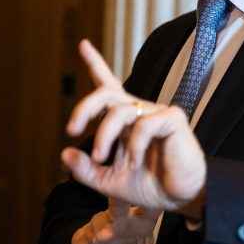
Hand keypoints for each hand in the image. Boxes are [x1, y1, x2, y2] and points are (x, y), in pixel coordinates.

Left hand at [61, 40, 205, 214]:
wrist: (178, 199)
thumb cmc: (149, 186)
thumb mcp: (109, 181)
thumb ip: (86, 170)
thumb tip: (65, 152)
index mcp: (124, 122)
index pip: (109, 86)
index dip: (95, 63)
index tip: (83, 44)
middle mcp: (139, 112)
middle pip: (106, 94)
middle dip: (84, 107)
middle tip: (71, 129)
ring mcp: (156, 113)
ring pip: (119, 111)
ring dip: (103, 136)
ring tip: (101, 158)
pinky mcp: (172, 119)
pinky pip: (143, 125)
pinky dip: (134, 147)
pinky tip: (137, 162)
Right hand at [70, 198, 174, 243]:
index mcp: (141, 220)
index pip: (150, 208)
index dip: (154, 202)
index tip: (162, 196)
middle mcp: (119, 217)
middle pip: (120, 204)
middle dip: (120, 199)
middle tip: (123, 197)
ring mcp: (99, 225)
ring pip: (99, 223)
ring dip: (102, 228)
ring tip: (105, 236)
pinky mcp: (82, 238)